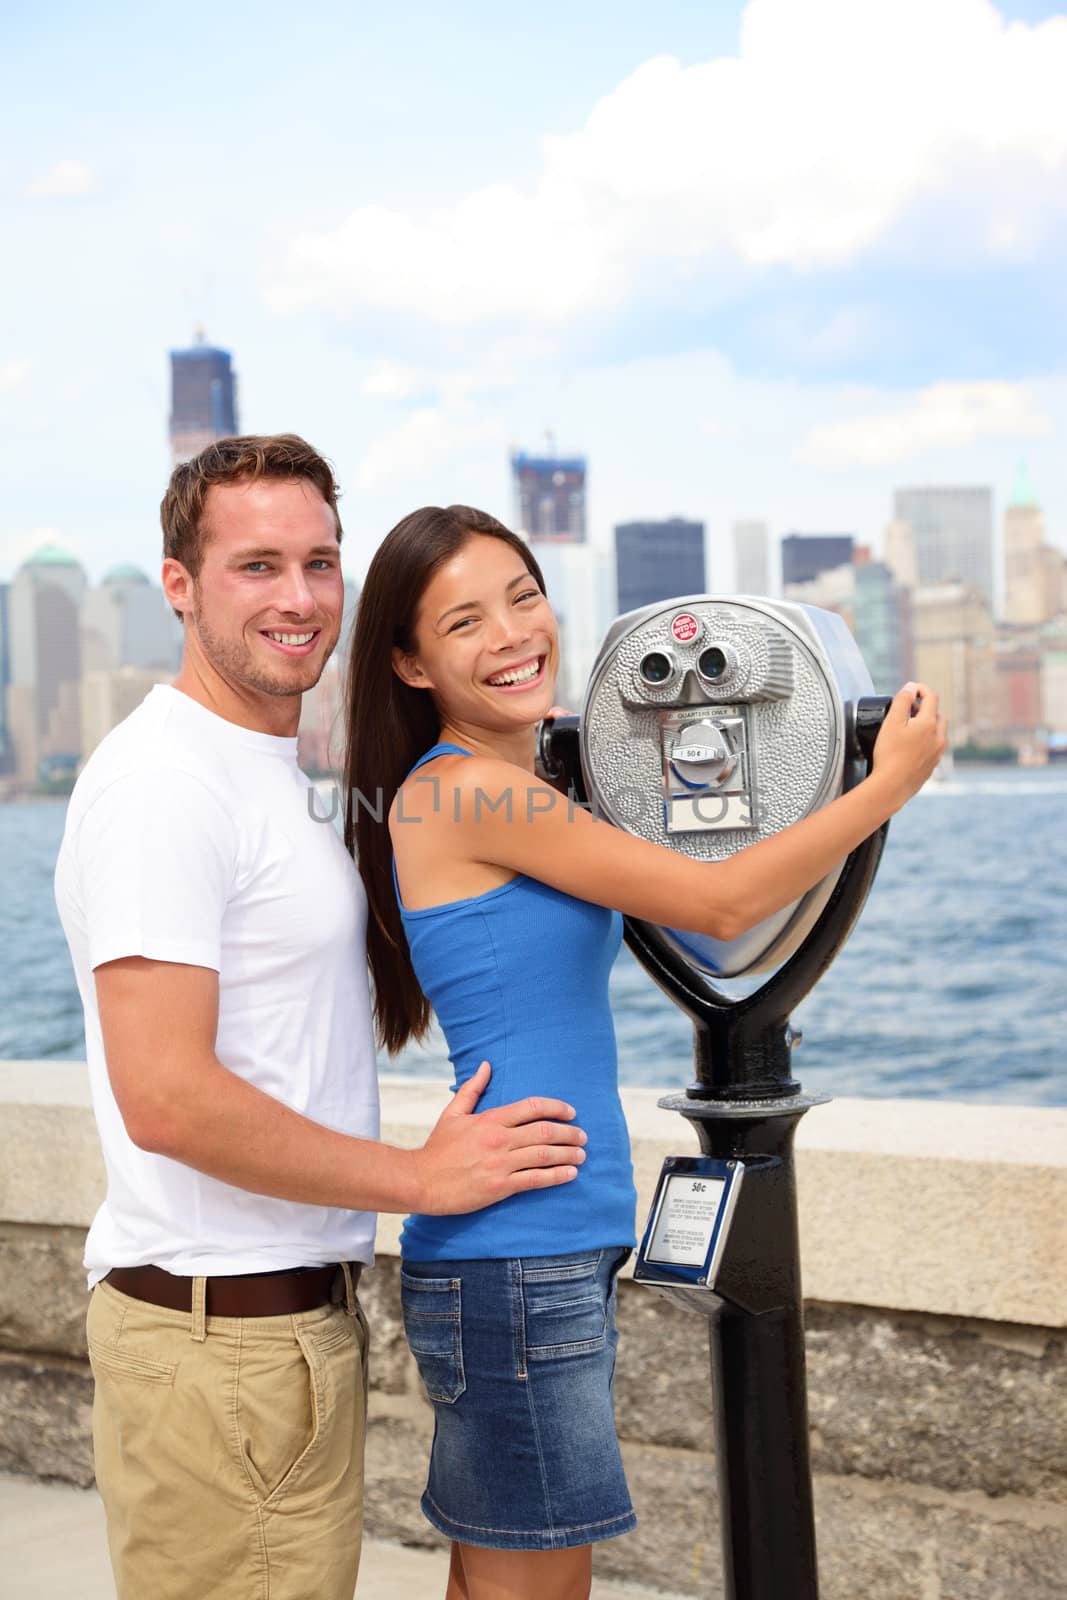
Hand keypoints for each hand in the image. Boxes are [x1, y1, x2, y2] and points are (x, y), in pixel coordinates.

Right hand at [411, 1062, 587, 1214]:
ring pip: (544, 1155)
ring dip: (568, 1154)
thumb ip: (472, 1089)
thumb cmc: (438, 1148)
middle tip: (583, 1136)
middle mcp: (499, 1139)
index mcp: (490, 1119)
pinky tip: (570, 1174)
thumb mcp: (453, 1113)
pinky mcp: (500, 1186)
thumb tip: (485, 1065)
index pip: (532, 1107)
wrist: (421, 1180)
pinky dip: (556, 1176)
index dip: (556, 1107)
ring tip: (582, 1155)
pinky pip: (535, 1179)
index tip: (571, 1112)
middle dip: (569, 1133)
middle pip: (544, 1131)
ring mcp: (501, 1163)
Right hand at [870, 682, 947, 808]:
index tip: (911, 689)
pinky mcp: (931, 767)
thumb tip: (910, 688)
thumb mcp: (891, 722)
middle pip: (938, 715)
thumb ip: (902, 701)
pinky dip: (926, 741)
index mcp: (929, 724)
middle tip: (909, 708)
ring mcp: (937, 754)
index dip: (921, 689)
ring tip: (911, 727)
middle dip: (926, 708)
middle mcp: (938, 738)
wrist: (892, 786)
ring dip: (928, 726)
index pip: (931, 697)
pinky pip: (934, 748)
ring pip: (938, 733)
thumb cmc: (890, 755)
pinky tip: (911, 747)